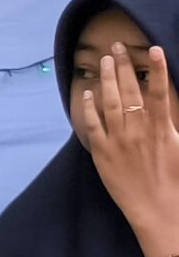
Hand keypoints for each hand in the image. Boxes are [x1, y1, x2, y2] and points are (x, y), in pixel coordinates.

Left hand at [74, 42, 178, 253]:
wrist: (158, 210)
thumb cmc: (178, 182)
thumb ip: (175, 128)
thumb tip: (170, 112)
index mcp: (164, 128)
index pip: (161, 91)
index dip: (157, 69)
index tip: (154, 49)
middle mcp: (140, 129)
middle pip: (131, 90)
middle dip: (125, 66)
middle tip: (118, 47)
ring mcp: (119, 140)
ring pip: (110, 102)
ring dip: (107, 79)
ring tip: (105, 61)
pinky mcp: (103, 152)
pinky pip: (92, 124)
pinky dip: (89, 107)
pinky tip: (87, 93)